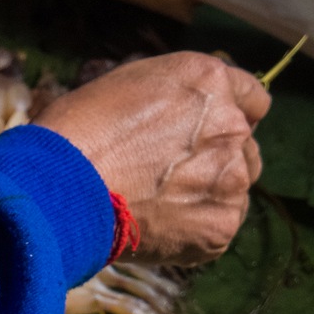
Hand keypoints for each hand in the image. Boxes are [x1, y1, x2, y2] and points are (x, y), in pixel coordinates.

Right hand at [38, 52, 270, 265]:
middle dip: (216, 159)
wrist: (61, 187)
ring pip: (234, 190)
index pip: (253, 100)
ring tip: (157, 204)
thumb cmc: (78, 131)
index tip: (204, 135)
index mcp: (209, 81)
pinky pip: (219, 228)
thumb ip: (175, 96)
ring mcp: (231, 179)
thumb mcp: (128, 84)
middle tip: (169, 174)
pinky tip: (157, 225)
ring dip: (207, 195)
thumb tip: (186, 116)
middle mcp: (231, 125)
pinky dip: (195, 231)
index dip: (226, 117)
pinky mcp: (221, 226)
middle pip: (245, 148)